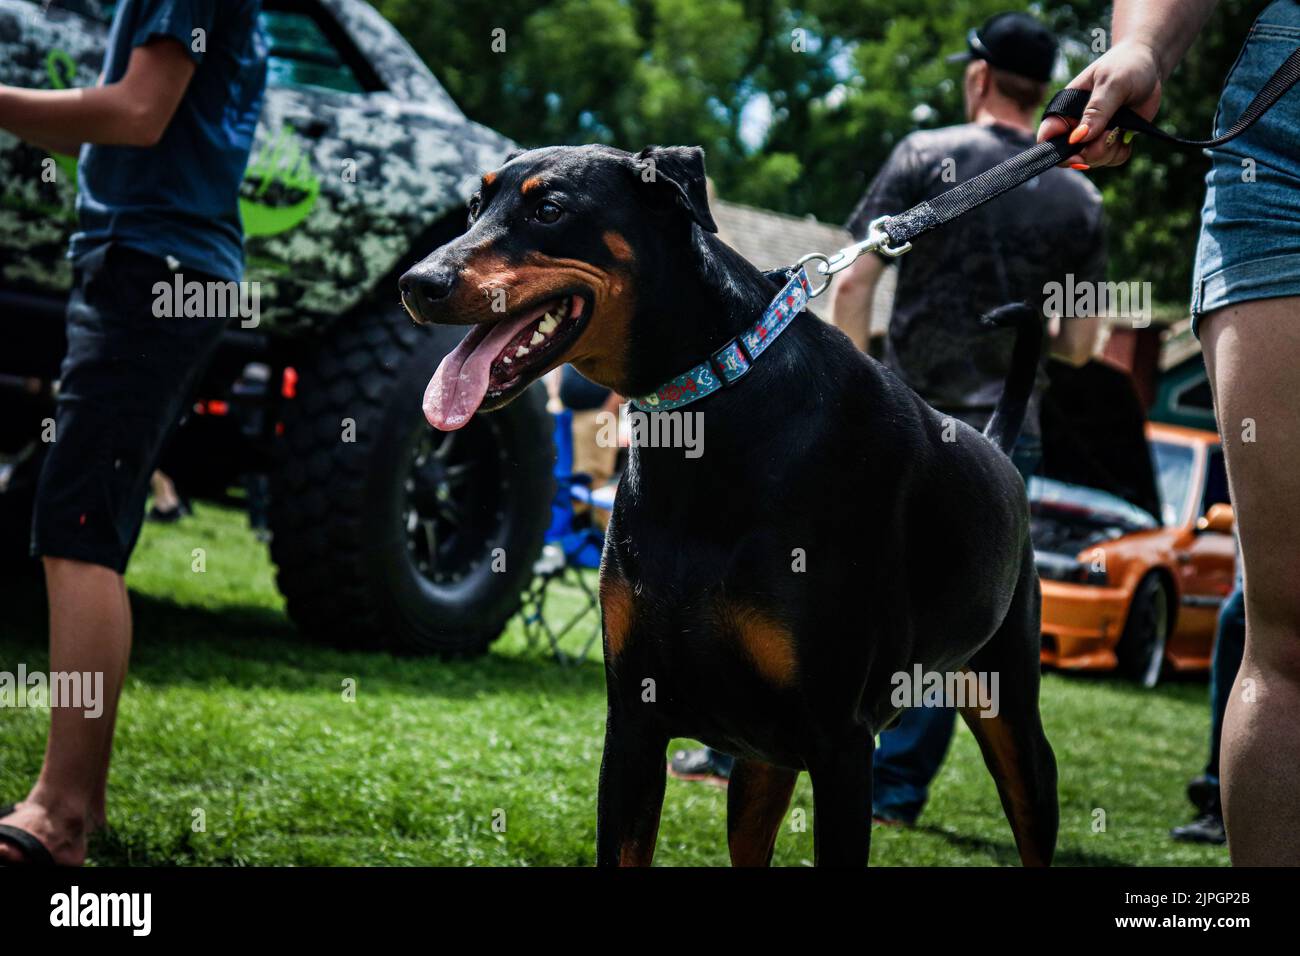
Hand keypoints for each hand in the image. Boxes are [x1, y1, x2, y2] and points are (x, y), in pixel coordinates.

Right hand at [1036, 39, 1163, 167]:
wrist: (1149, 63)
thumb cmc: (1126, 65)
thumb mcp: (1111, 83)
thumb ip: (1096, 111)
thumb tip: (1079, 138)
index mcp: (1066, 111)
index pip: (1047, 138)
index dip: (1055, 152)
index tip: (1076, 155)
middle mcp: (1076, 126)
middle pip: (1071, 156)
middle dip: (1090, 153)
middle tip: (1109, 136)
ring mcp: (1094, 135)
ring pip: (1093, 160)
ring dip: (1108, 152)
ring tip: (1120, 128)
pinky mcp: (1112, 140)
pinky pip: (1112, 160)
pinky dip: (1120, 153)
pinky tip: (1127, 135)